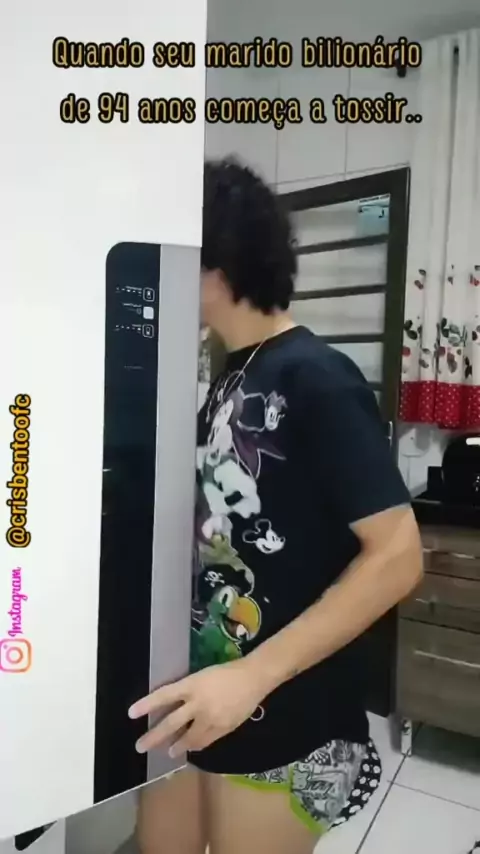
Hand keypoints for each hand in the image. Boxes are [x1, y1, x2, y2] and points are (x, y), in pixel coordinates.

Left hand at [128, 659, 264, 756]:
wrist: (253, 678)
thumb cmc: (226, 672)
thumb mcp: (202, 677)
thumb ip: (188, 691)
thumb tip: (174, 706)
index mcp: (192, 685)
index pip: (164, 695)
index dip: (147, 705)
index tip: (131, 714)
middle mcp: (198, 703)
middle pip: (171, 723)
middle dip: (154, 737)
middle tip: (140, 746)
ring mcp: (210, 718)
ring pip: (188, 738)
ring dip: (176, 746)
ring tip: (169, 752)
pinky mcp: (222, 729)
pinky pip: (205, 742)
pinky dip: (196, 746)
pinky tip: (191, 749)